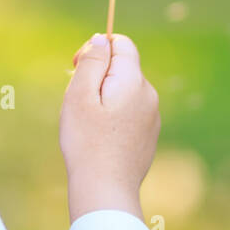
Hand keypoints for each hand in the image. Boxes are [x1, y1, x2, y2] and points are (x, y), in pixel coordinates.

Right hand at [59, 33, 160, 223]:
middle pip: (123, 67)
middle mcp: (149, 95)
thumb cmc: (87, 142)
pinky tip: (100, 137)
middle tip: (77, 100)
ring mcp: (152, 117)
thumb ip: (92, 62)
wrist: (106, 190)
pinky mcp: (149, 135)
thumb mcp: (80, 95)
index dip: (97, 48)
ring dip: (105, 96)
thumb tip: (101, 39)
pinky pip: (130, 112)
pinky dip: (114, 116)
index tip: (76, 66)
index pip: (122, 44)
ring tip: (88, 123)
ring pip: (125, 91)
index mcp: (134, 81)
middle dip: (99, 75)